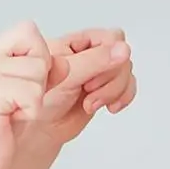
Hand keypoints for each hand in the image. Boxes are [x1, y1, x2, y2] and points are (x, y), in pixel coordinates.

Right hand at [0, 21, 51, 168]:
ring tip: (11, 113)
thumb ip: (43, 75)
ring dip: (35, 99)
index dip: (40, 57)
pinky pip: (33, 93)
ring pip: (40, 71)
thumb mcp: (23, 97)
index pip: (28, 31)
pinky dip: (30, 112)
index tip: (27, 87)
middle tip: (17, 104)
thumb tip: (66, 63)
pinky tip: (9, 120)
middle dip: (40, 80)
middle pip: (39, 50)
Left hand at [18, 27, 135, 146]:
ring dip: (114, 91)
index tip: (91, 77)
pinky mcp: (105, 90)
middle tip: (89, 91)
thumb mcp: (68, 75)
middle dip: (110, 79)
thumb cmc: (43, 99)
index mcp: (77, 42)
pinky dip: (123, 98)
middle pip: (122, 56)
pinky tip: (110, 107)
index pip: (112, 38)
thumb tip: (124, 50)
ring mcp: (99, 73)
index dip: (109, 58)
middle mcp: (90, 55)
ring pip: (127, 72)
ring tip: (91, 103)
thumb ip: (96, 61)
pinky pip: (128, 87)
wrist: (41, 129)